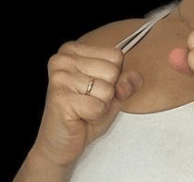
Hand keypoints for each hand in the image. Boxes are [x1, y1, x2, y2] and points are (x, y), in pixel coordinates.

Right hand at [32, 42, 142, 167]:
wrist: (59, 144)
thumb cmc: (85, 112)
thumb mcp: (113, 92)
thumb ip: (128, 80)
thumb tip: (133, 78)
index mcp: (74, 50)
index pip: (116, 55)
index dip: (113, 77)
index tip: (95, 86)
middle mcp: (63, 58)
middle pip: (113, 70)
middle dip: (108, 91)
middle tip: (88, 100)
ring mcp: (60, 77)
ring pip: (107, 89)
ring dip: (101, 105)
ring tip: (83, 108)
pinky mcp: (61, 98)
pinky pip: (98, 106)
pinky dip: (94, 116)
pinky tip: (79, 116)